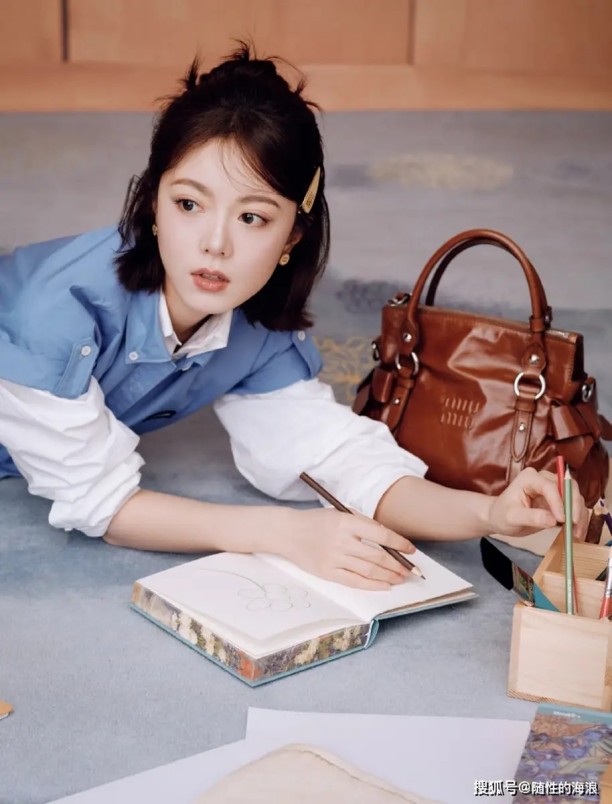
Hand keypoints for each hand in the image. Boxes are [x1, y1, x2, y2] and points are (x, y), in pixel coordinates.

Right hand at [283, 508, 415, 589]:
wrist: (288, 532)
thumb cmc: (317, 521)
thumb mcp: (340, 514)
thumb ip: (363, 524)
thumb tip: (389, 539)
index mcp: (346, 522)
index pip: (381, 535)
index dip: (399, 543)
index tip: (411, 550)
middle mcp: (341, 541)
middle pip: (377, 557)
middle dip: (398, 565)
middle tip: (410, 570)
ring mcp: (333, 558)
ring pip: (369, 571)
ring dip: (389, 576)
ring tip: (401, 578)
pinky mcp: (327, 572)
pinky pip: (354, 581)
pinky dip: (372, 585)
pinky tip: (384, 586)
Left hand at [487, 467, 587, 539]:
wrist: (500, 518)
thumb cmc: (502, 515)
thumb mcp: (512, 517)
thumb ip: (531, 517)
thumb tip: (552, 520)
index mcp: (530, 478)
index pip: (550, 487)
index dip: (558, 502)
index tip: (561, 520)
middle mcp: (544, 479)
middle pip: (568, 487)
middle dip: (574, 506)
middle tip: (574, 525)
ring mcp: (554, 489)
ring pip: (575, 497)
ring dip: (579, 514)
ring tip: (576, 533)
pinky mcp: (559, 500)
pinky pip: (574, 506)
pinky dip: (578, 519)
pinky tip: (576, 532)